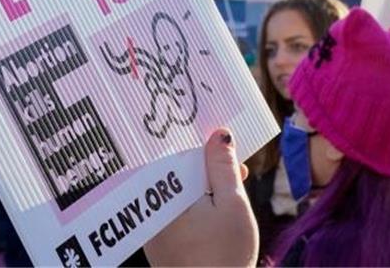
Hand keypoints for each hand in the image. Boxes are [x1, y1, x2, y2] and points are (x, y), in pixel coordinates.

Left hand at [144, 128, 257, 267]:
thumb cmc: (224, 255)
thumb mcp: (232, 204)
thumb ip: (223, 167)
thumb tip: (219, 133)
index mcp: (165, 192)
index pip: (179, 154)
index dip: (205, 147)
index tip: (227, 147)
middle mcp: (151, 207)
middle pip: (177, 172)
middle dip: (207, 168)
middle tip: (239, 172)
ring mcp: (152, 227)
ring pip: (176, 192)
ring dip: (201, 187)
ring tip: (231, 193)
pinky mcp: (158, 243)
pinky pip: (174, 212)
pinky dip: (193, 207)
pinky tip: (215, 215)